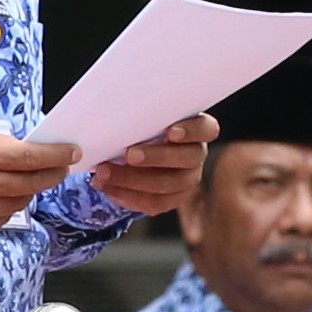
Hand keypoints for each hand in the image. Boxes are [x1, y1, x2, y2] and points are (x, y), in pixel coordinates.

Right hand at [0, 128, 84, 239]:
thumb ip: (2, 146)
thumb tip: (33, 151)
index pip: (32, 158)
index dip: (57, 156)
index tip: (72, 153)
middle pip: (36, 182)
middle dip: (54, 174)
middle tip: (61, 167)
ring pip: (24, 201)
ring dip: (28, 189)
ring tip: (17, 179)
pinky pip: (7, 216)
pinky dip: (9, 204)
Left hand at [87, 113, 219, 221]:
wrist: (131, 151)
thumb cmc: (139, 124)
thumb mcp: (140, 114)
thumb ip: (136, 112)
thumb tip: (108, 108)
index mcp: (196, 128)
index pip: (206, 129)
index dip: (192, 131)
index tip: (171, 132)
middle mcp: (196, 154)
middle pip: (188, 158)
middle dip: (157, 157)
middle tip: (129, 154)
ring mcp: (187, 179)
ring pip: (168, 184)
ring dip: (133, 180)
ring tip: (104, 173)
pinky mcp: (172, 199)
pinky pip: (154, 203)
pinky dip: (128, 196)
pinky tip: (108, 188)